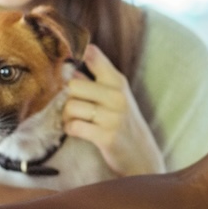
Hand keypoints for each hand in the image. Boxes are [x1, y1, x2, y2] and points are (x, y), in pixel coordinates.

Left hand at [62, 45, 165, 176]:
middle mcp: (116, 96)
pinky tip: (77, 130)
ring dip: (67, 116)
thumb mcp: (115, 96)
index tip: (70, 63)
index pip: (94, 56)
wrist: (140, 153)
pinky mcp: (106, 137)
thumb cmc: (122, 121)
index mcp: (118, 81)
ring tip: (75, 120)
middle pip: (73, 84)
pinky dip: (70, 129)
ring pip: (71, 106)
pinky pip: (74, 126)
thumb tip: (70, 68)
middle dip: (68, 97)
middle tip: (74, 105)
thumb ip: (95, 80)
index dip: (78, 54)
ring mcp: (112, 117)